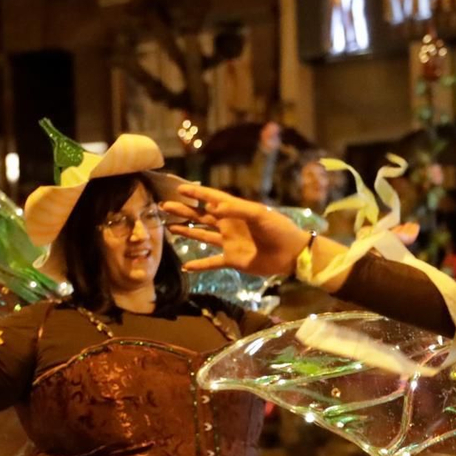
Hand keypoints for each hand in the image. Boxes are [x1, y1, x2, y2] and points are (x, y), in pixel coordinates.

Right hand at [164, 185, 311, 277]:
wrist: (291, 254)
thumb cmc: (278, 229)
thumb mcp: (259, 215)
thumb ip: (236, 210)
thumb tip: (213, 209)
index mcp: (235, 211)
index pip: (211, 199)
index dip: (196, 193)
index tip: (179, 188)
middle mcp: (229, 224)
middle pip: (201, 216)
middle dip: (183, 210)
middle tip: (164, 206)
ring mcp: (229, 242)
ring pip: (202, 235)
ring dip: (186, 231)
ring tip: (169, 227)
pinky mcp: (232, 259)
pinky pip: (212, 262)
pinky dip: (199, 265)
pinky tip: (185, 267)